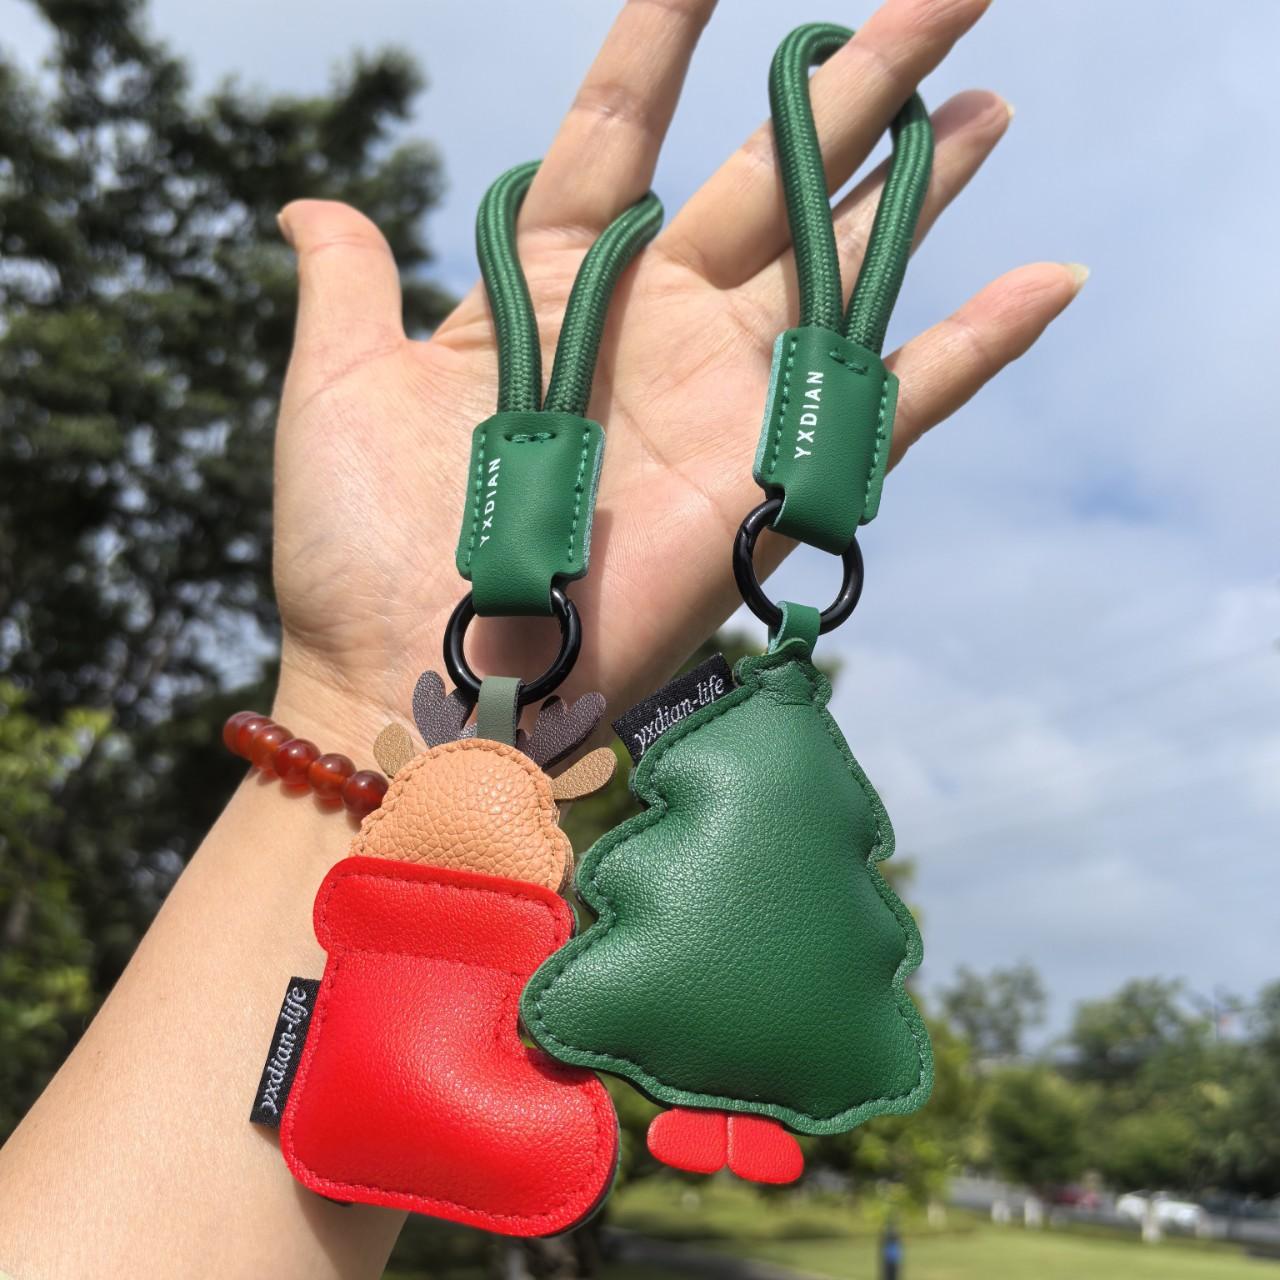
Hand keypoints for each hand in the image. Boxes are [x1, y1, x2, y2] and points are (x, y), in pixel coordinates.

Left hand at [271, 0, 1081, 750]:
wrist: (421, 674)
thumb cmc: (360, 544)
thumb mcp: (340, 386)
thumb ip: (348, 282)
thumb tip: (309, 199)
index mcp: (553, 284)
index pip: (620, 124)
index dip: (661, 35)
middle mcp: (657, 325)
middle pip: (768, 170)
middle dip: (849, 78)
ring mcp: (726, 395)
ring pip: (846, 259)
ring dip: (922, 180)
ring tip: (990, 96)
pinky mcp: (775, 474)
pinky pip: (896, 400)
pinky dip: (978, 347)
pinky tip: (1051, 279)